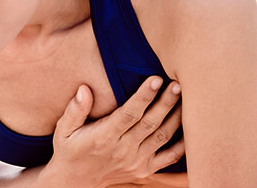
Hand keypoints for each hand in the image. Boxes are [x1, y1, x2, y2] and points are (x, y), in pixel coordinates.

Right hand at [43, 76, 185, 187]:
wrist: (76, 181)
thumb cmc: (70, 149)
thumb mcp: (64, 130)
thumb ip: (75, 110)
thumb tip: (84, 89)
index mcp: (104, 138)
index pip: (128, 115)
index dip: (143, 97)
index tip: (155, 79)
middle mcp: (123, 151)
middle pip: (150, 123)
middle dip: (166, 102)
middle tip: (177, 82)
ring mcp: (136, 162)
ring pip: (162, 136)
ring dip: (176, 116)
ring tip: (186, 97)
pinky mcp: (145, 169)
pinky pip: (169, 156)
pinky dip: (183, 143)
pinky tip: (192, 126)